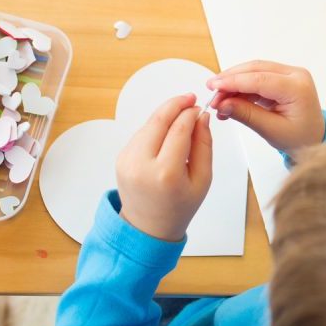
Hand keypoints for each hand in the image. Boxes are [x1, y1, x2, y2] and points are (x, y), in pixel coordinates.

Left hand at [115, 95, 212, 241]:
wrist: (148, 227)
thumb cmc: (179, 206)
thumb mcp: (203, 179)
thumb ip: (204, 144)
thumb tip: (202, 117)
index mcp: (166, 174)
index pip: (179, 129)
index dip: (191, 113)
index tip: (200, 107)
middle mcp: (142, 165)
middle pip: (159, 120)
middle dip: (176, 104)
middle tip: (190, 98)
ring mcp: (127, 161)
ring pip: (149, 124)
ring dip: (165, 114)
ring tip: (182, 114)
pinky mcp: (121, 158)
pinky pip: (141, 133)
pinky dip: (155, 127)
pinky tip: (167, 131)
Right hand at [206, 61, 325, 154]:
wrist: (314, 138)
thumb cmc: (300, 137)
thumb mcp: (272, 130)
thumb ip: (246, 115)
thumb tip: (222, 104)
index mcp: (298, 87)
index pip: (260, 79)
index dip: (234, 81)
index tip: (214, 87)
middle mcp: (295, 75)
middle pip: (256, 70)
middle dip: (231, 79)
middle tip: (211, 91)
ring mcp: (289, 75)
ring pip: (255, 71)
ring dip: (234, 83)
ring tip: (218, 101)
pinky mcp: (282, 78)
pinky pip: (258, 77)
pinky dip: (242, 87)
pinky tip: (229, 100)